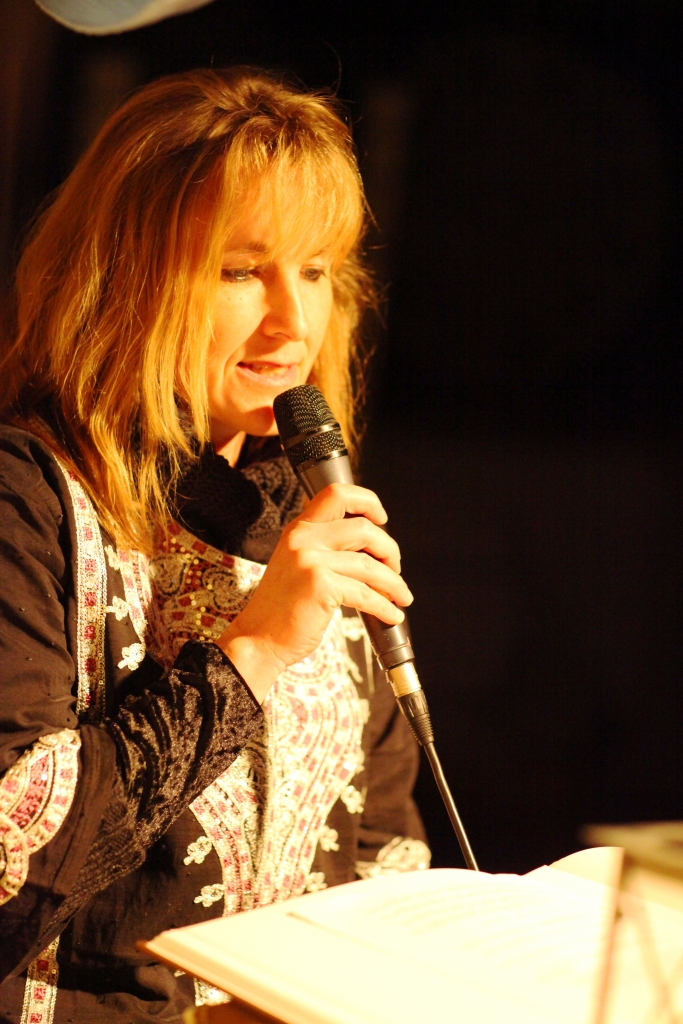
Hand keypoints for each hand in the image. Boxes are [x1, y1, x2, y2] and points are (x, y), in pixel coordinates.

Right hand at [215, 483, 412, 702]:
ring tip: (402, 597)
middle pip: (364, 528)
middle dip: (389, 550)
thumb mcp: (298, 565)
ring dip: (394, 583)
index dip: (368, 502)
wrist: (258, 639)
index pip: (337, 493)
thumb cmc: (282, 609)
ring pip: (370, 564)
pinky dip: (385, 607)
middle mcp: (303, 538)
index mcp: (299, 529)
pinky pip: (366, 594)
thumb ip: (326, 549)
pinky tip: (392, 615)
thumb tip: (373, 550)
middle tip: (395, 570)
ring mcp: (310, 560)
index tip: (382, 520)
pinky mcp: (320, 585)